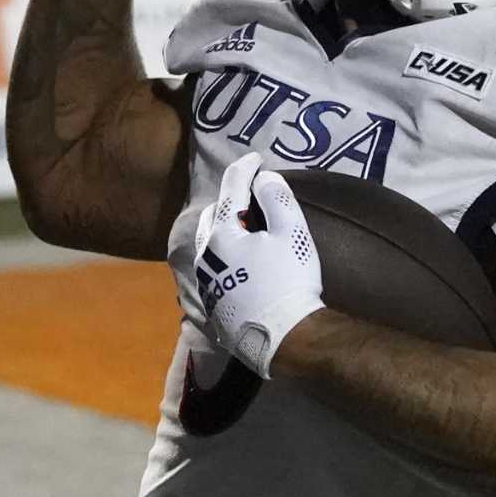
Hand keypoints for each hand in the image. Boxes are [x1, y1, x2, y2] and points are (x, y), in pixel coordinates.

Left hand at [181, 153, 324, 378]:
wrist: (282, 337)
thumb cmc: (289, 282)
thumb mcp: (290, 233)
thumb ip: (276, 198)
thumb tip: (263, 177)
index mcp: (221, 234)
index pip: (231, 189)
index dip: (245, 168)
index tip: (256, 158)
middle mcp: (205, 256)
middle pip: (210, 217)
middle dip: (227, 200)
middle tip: (248, 195)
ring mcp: (206, 283)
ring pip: (206, 245)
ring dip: (221, 230)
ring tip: (241, 227)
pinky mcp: (212, 305)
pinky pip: (212, 270)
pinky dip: (222, 257)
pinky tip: (237, 263)